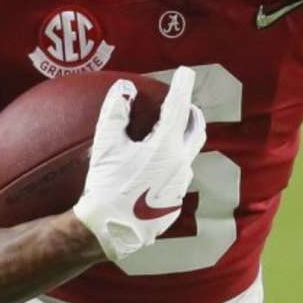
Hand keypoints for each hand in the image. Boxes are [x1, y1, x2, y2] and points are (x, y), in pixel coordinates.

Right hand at [73, 68, 206, 261]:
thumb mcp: (106, 146)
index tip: (186, 72)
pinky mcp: (175, 203)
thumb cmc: (106, 185)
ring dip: (181, 142)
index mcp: (166, 147)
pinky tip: (156, 170)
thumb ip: (116, 112)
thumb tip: (124, 88)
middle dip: (193, 114)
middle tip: (186, 104)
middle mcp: (181, 164)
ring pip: (187, 156)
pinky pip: (177, 178)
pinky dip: (171, 167)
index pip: (179, 108)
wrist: (110, 230)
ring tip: (167, 136)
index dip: (182, 87)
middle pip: (196, 131)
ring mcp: (181, 186)